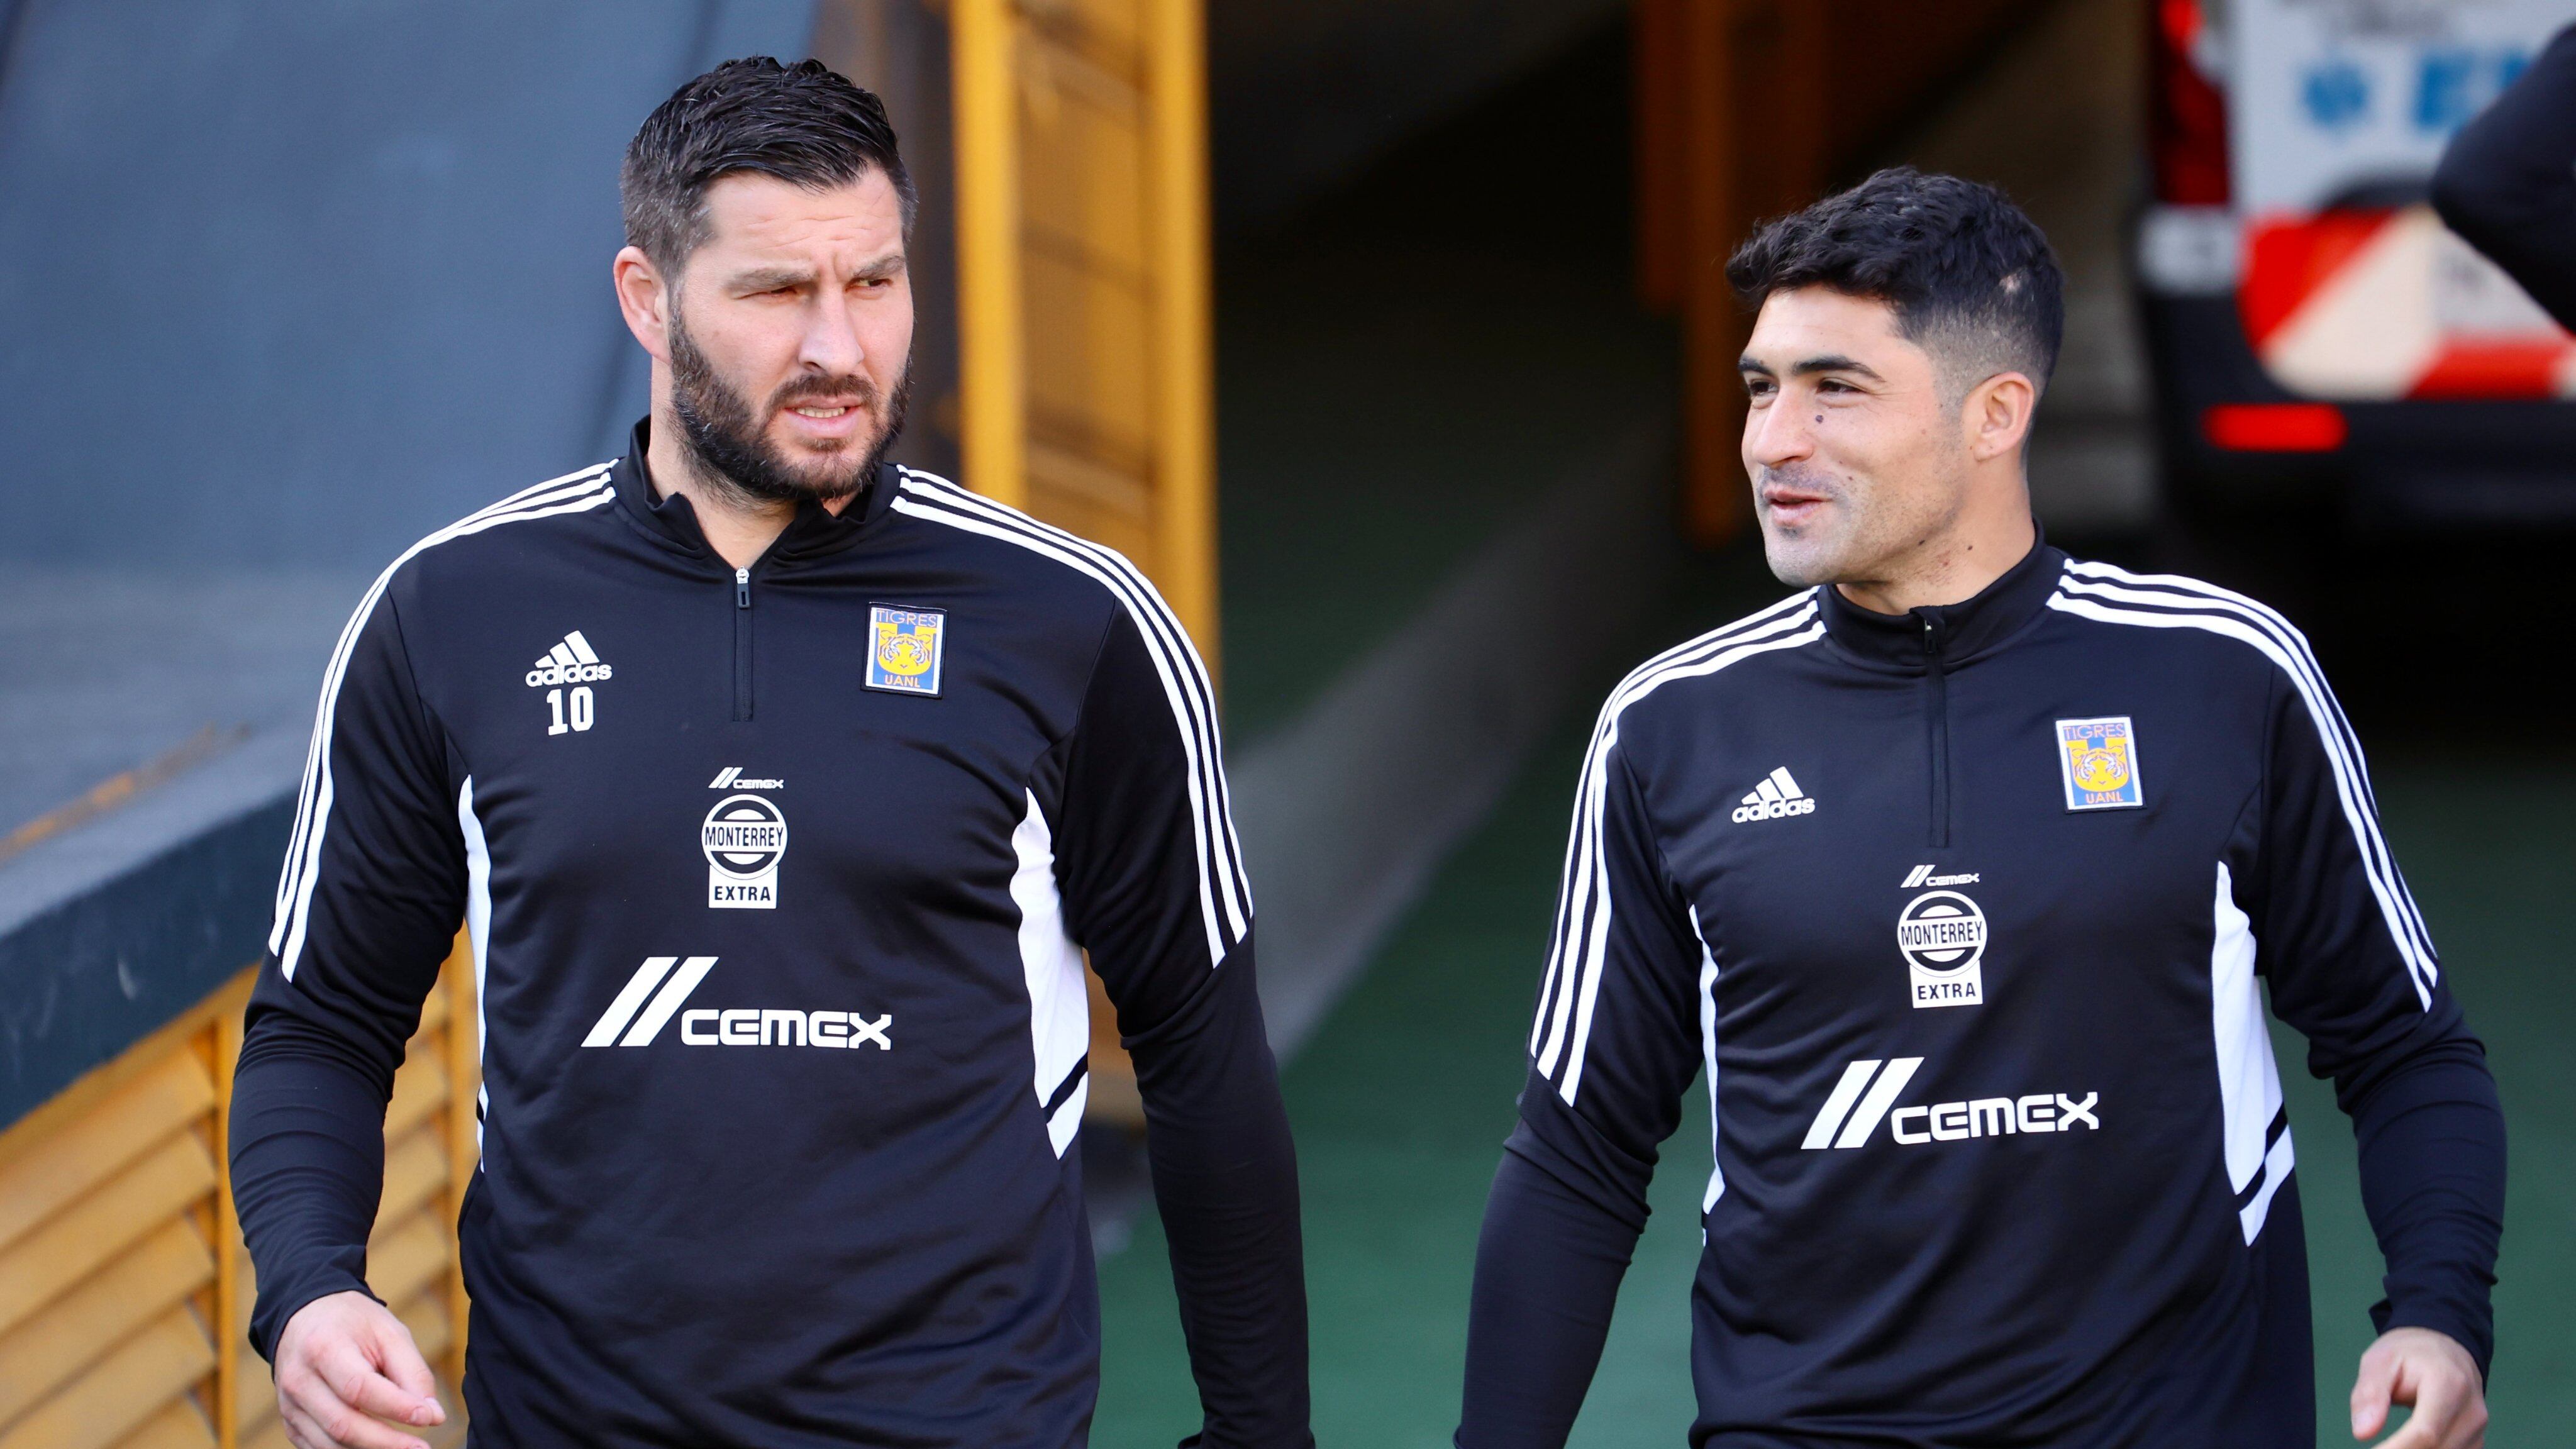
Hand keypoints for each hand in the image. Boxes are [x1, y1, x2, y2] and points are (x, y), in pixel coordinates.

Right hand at [272, 1291, 447, 1448]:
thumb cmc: (354, 1324)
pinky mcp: (291, 1422)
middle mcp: (299, 1380)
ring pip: (330, 1443)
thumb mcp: (389, 1333)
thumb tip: (433, 1416)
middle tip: (421, 1448)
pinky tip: (378, 1447)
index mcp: (323, 1348)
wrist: (306, 1317)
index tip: (429, 1418)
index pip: (360, 1388)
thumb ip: (413, 1373)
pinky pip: (319, 1448)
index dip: (396, 1408)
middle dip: (386, 1442)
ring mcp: (289, 1405)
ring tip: (405, 1448)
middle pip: (343, 1424)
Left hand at [2351, 1326, 2485, 1447]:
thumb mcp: (2380, 1361)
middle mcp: (2472, 1411)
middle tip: (2374, 1448)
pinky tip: (2404, 1447)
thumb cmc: (2408, 1354)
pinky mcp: (2476, 1440)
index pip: (2426, 1432)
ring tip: (2386, 1445)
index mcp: (2449, 1385)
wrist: (2444, 1348)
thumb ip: (2370, 1396)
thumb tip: (2362, 1434)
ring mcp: (2478, 1429)